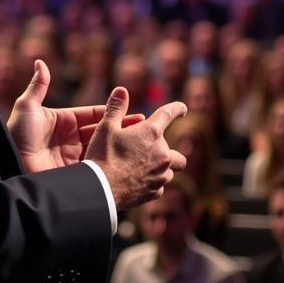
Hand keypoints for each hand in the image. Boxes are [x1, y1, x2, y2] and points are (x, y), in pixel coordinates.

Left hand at [7, 60, 141, 173]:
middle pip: (102, 133)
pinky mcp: (74, 174)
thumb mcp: (26, 108)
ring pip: (102, 151)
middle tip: (147, 129)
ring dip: (120, 149)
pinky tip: (127, 166)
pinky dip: (111, 167)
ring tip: (143, 147)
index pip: (94, 115)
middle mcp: (70, 140)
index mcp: (63, 121)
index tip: (133, 112)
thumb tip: (40, 62)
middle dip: (123, 131)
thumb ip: (37, 86)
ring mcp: (73, 158)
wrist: (12, 165)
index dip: (113, 113)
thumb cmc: (16, 136)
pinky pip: (95, 169)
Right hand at [84, 88, 185, 209]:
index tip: (183, 108)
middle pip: (178, 153)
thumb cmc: (103, 156)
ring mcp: (160, 175)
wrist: (101, 190)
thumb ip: (116, 107)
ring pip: (170, 171)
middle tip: (149, 151)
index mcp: (151, 133)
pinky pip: (159, 186)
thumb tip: (121, 90)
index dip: (177, 109)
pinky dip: (152, 182)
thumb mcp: (106, 127)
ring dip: (161, 168)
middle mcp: (162, 154)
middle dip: (166, 151)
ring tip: (144, 167)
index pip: (169, 114)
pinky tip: (137, 181)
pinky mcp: (154, 192)